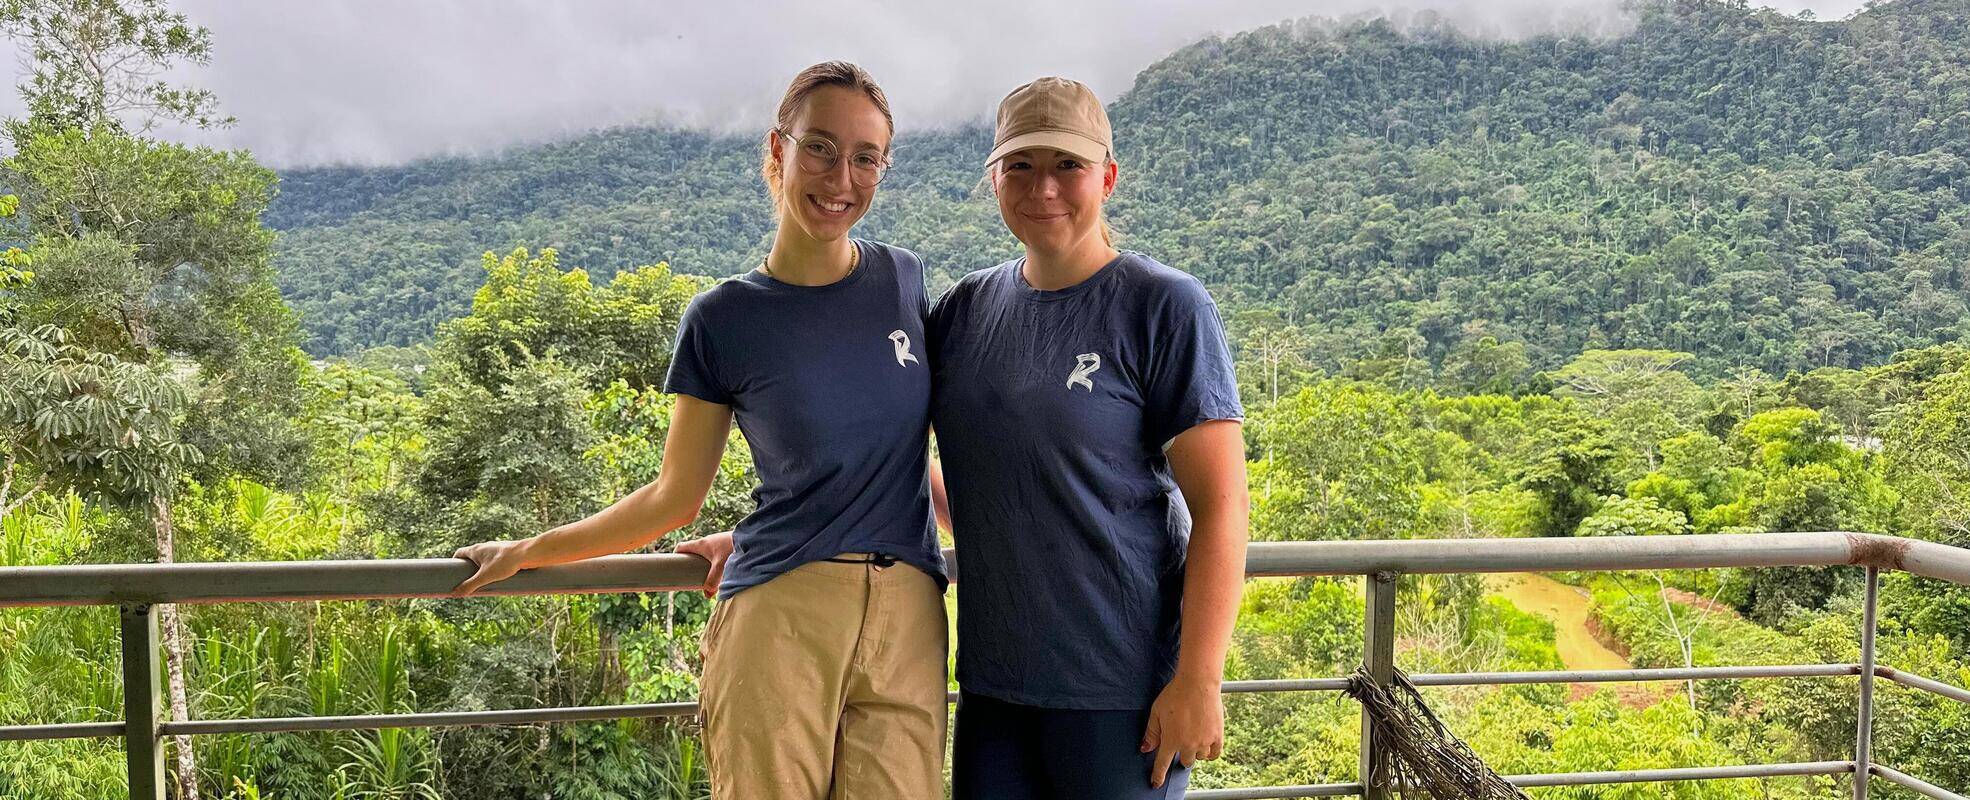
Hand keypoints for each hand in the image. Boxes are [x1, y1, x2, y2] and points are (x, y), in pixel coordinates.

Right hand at [452, 539, 531, 594]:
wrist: (529, 553)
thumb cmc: (506, 562)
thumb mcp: (485, 577)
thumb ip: (470, 585)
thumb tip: (455, 594)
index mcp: (476, 549)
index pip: (459, 553)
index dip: (454, 562)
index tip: (453, 573)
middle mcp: (485, 547)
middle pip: (471, 557)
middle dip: (468, 568)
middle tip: (467, 581)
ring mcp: (496, 549)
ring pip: (484, 559)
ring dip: (481, 569)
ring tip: (482, 582)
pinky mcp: (506, 553)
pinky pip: (495, 561)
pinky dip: (492, 569)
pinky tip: (496, 578)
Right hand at [675, 531, 734, 597]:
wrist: (751, 537)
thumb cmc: (733, 547)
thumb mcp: (720, 566)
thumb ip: (713, 581)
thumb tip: (707, 594)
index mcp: (700, 544)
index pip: (681, 547)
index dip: (675, 556)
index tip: (674, 567)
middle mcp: (706, 542)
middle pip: (692, 552)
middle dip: (690, 564)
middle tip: (691, 577)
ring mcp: (715, 542)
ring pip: (704, 553)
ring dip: (702, 563)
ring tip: (706, 576)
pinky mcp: (724, 544)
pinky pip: (713, 553)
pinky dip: (713, 561)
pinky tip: (720, 571)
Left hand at [1141, 672, 1223, 787]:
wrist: (1198, 683)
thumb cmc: (1174, 695)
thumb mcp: (1156, 712)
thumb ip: (1151, 732)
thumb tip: (1145, 749)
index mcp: (1170, 740)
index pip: (1162, 765)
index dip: (1158, 776)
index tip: (1156, 784)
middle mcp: (1188, 745)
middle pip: (1184, 761)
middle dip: (1181, 755)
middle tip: (1181, 743)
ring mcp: (1204, 741)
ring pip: (1199, 757)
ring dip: (1195, 752)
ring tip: (1193, 738)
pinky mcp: (1217, 735)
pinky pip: (1214, 753)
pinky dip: (1210, 753)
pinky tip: (1206, 747)